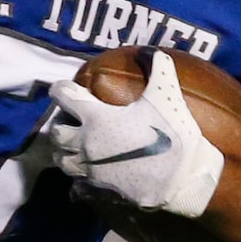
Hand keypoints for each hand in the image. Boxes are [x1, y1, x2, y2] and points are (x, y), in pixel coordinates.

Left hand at [43, 50, 225, 219]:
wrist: (184, 178)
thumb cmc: (172, 134)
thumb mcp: (167, 94)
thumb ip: (159, 67)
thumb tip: (151, 51)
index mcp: (96, 118)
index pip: (64, 97)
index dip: (61, 89)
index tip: (63, 88)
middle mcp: (86, 144)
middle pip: (56, 134)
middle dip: (60, 125)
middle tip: (71, 121)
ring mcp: (91, 170)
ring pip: (62, 161)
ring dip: (65, 152)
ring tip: (76, 148)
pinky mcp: (100, 190)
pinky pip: (78, 188)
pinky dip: (78, 182)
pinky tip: (87, 177)